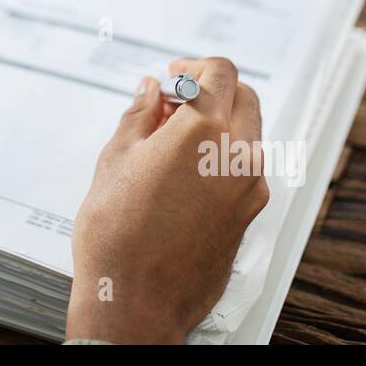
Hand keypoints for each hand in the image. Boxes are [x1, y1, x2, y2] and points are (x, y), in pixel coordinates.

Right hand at [66, 57, 267, 343]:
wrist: (135, 300)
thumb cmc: (117, 234)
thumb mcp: (115, 158)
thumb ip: (140, 115)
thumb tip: (151, 91)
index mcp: (204, 129)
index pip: (219, 72)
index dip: (194, 65)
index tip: (175, 73)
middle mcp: (238, 155)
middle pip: (244, 98)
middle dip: (213, 89)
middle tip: (176, 100)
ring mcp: (249, 188)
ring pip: (248, 134)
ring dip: (220, 123)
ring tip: (174, 140)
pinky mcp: (249, 215)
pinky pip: (245, 169)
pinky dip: (224, 157)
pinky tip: (186, 173)